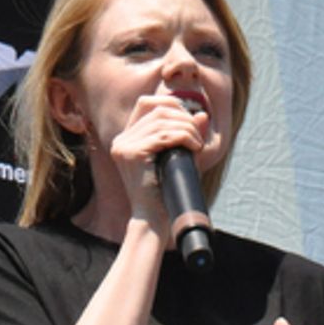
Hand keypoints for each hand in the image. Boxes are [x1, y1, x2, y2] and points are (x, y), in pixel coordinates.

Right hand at [110, 92, 207, 223]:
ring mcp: (124, 147)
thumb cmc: (167, 194)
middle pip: (156, 109)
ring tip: (198, 146)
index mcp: (127, 140)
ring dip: (187, 129)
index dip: (170, 104)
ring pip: (162, 120)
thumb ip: (188, 136)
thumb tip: (202, 114)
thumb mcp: (179, 159)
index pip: (146, 104)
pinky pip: (164, 135)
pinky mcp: (131, 154)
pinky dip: (184, 137)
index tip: (189, 122)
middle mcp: (121, 141)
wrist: (155, 221)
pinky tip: (194, 148)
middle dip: (183, 117)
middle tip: (198, 137)